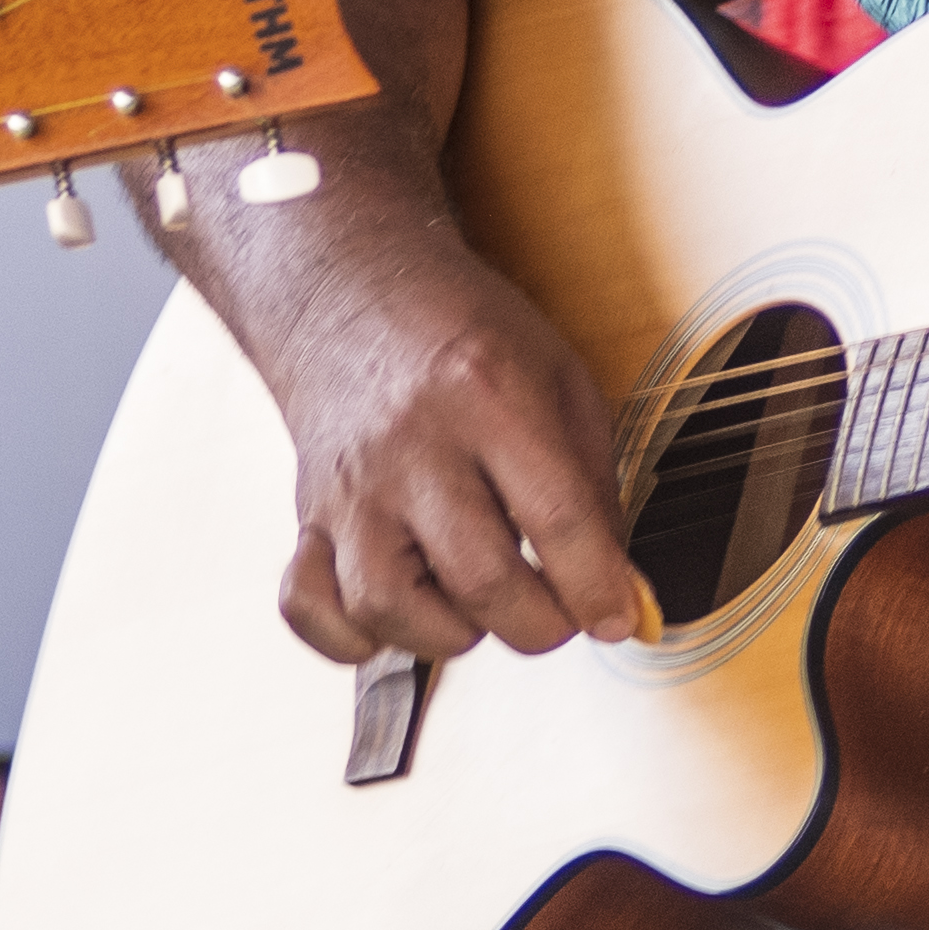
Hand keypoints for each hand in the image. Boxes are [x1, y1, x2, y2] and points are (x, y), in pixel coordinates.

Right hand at [250, 226, 645, 665]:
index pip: (556, 519)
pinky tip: (402, 611)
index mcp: (488, 394)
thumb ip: (594, 484)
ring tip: (476, 602)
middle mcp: (412, 445)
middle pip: (480, 579)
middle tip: (556, 610)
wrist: (350, 292)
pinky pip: (311, 609)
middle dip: (539, 624)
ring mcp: (350, 487)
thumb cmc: (462, 336)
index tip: (620, 618)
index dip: (597, 587)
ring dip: (449, 633)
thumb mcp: (559, 378)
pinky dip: (354, 636)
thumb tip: (618, 590)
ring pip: (388, 607)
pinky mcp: (308, 517)